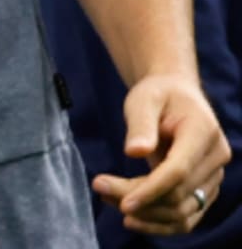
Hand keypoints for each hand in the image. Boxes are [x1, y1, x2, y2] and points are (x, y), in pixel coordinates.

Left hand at [92, 73, 230, 236]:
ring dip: (147, 214)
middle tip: (100, 188)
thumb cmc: (158, 94)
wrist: (176, 96)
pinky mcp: (205, 190)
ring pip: (183, 212)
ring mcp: (213, 177)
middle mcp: (215, 159)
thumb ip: (141, 124)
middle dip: (140, 200)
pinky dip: (159, 221)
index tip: (123, 202)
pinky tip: (132, 216)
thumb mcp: (144, 98)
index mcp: (203, 132)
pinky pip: (186, 216)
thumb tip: (134, 152)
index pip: (179, 171)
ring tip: (109, 199)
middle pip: (178, 194)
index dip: (152, 190)